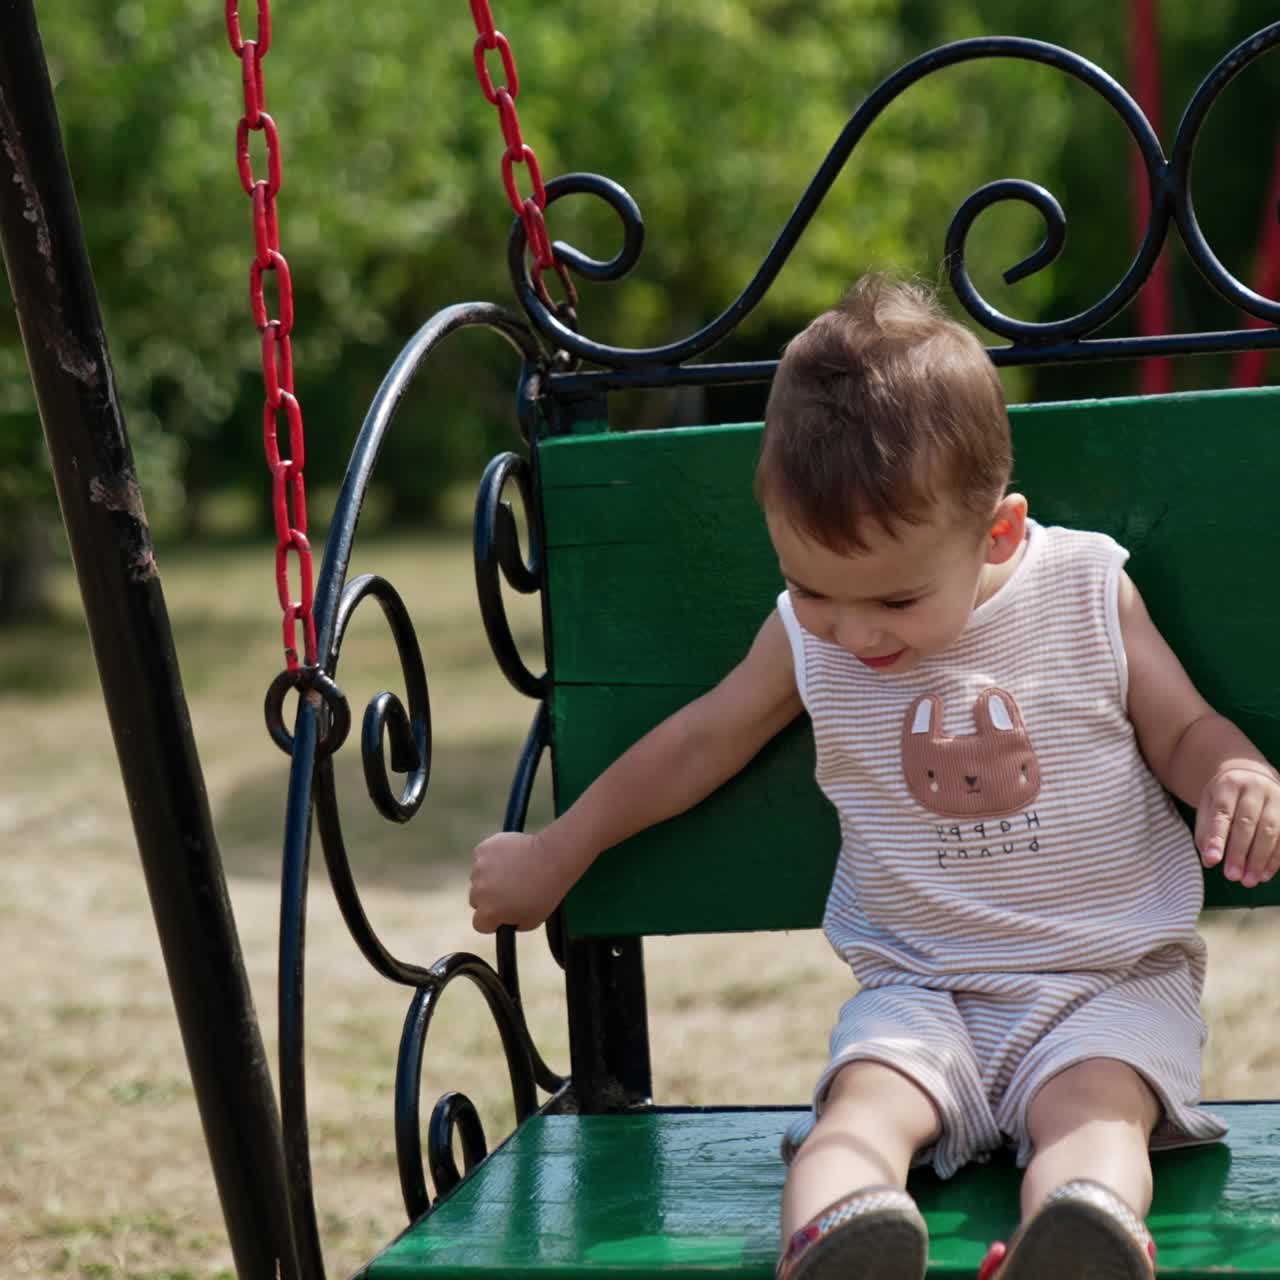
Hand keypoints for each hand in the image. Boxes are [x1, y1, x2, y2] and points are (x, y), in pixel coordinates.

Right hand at [469, 829, 568, 932]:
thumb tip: (502, 919)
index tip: (502, 912)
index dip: (492, 920)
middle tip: (509, 888)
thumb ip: (510, 923)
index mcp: (488, 912)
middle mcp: (479, 891)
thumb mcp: (531, 921)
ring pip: (478, 876)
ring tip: (513, 870)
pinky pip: (482, 857)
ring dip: (489, 875)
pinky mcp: (482, 849)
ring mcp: (478, 869)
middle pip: (476, 899)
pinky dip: (491, 857)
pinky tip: (509, 856)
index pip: (480, 923)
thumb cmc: (546, 891)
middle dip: (489, 896)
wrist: (552, 859)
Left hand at [1195, 764, 1279, 887]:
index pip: (1222, 813)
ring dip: (1260, 859)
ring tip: (1249, 881)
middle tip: (1232, 877)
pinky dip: (1276, 859)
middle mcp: (1256, 787)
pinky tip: (1265, 874)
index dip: (1217, 838)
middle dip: (1239, 853)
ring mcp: (1277, 797)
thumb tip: (1209, 861)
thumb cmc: (1225, 796)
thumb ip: (1206, 831)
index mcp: (1229, 783)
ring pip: (1270, 831)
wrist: (1251, 775)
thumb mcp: (1208, 805)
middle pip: (1247, 823)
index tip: (1213, 860)